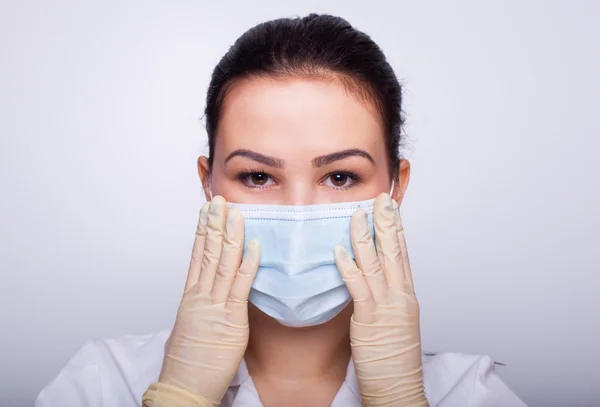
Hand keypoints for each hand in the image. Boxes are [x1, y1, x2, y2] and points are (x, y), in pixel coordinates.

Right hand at [157, 196, 260, 404]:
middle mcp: (199, 298)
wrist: (182, 389)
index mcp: (190, 299)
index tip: (205, 213)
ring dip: (229, 235)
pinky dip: (248, 264)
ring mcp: (214, 307)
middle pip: (206, 253)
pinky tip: (253, 245)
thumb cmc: (186, 365)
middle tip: (218, 200)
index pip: (196, 257)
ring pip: (222, 263)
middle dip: (213, 224)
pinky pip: (241, 287)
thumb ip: (200, 309)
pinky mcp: (230, 321)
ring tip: (234, 212)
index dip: (201, 233)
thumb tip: (207, 298)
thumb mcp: (189, 330)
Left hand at [334, 193, 427, 406]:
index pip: (403, 254)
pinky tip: (340, 251)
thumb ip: (385, 297)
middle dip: (387, 223)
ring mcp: (386, 307)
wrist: (399, 387)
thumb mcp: (395, 321)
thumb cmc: (394, 359)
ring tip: (357, 215)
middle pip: (394, 252)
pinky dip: (349, 268)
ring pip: (376, 265)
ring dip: (365, 237)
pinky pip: (358, 288)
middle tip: (381, 198)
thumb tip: (372, 276)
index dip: (397, 229)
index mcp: (407, 296)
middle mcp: (400, 297)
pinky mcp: (369, 320)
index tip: (392, 207)